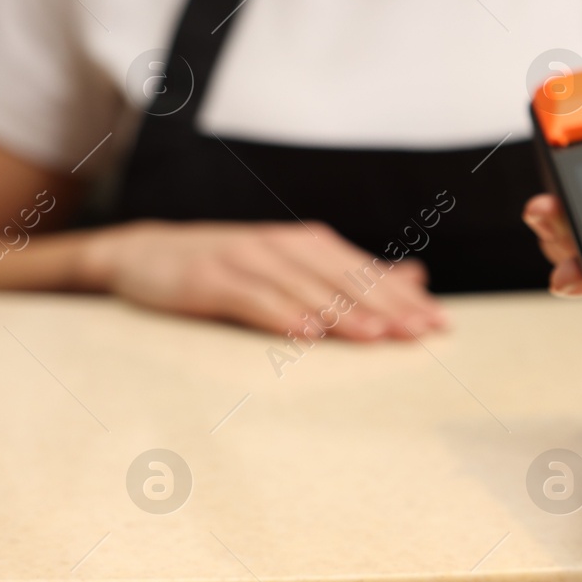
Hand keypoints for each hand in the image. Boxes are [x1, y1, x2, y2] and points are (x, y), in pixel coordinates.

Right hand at [81, 220, 447, 339]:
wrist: (142, 254)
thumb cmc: (228, 267)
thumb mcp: (293, 264)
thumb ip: (352, 274)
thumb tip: (417, 278)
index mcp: (307, 244)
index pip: (365, 273)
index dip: (403, 298)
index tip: (439, 323)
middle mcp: (282, 246)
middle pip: (342, 279)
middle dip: (385, 307)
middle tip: (421, 332)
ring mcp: (245, 259)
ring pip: (303, 288)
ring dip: (342, 314)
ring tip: (376, 337)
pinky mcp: (209, 278)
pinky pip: (250, 298)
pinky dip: (279, 315)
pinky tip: (305, 335)